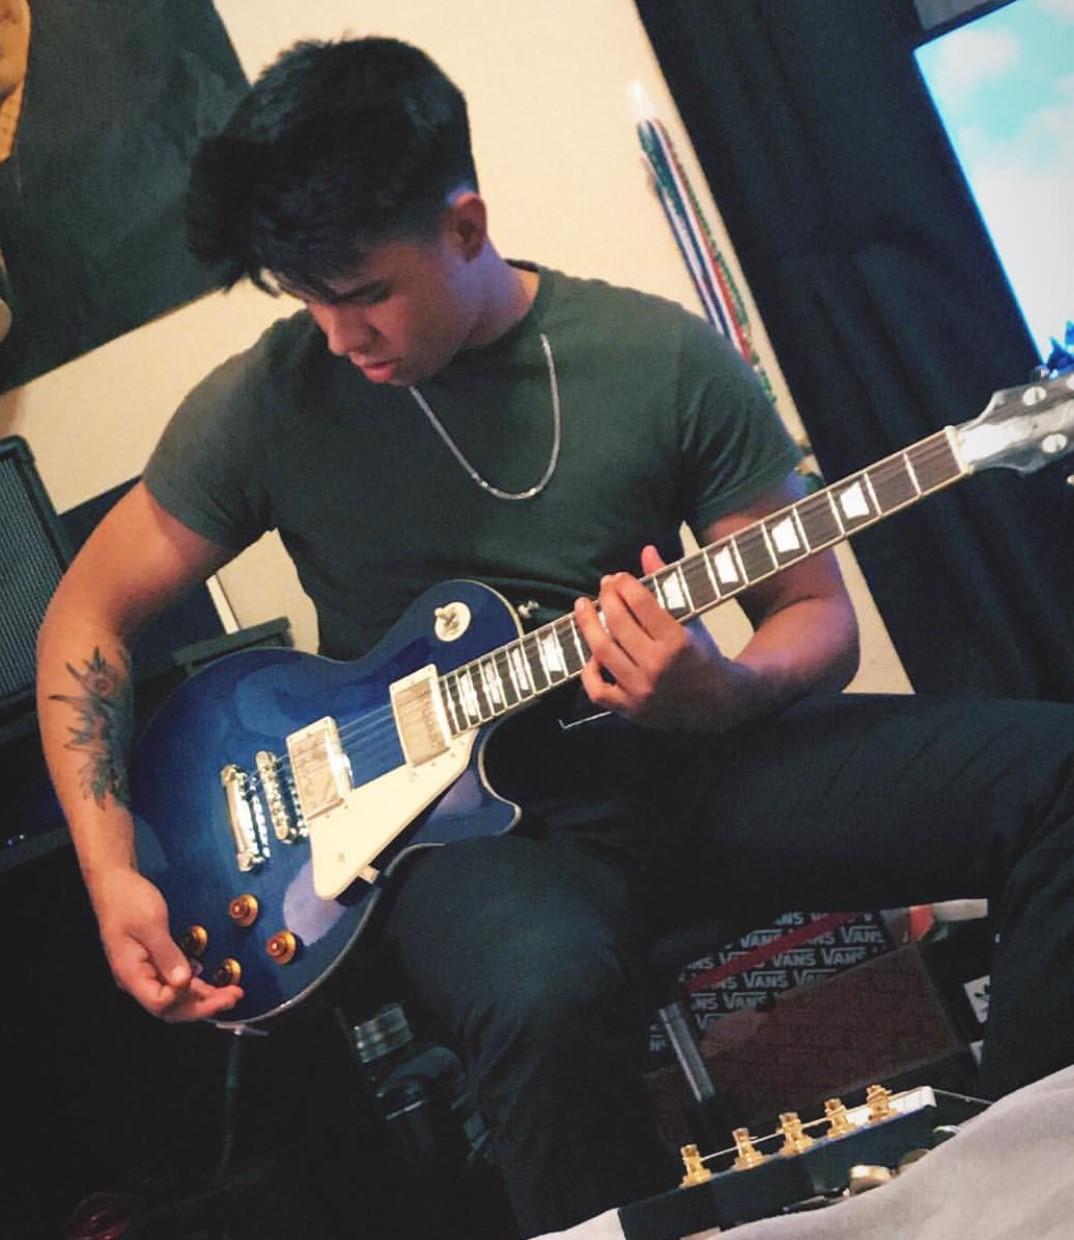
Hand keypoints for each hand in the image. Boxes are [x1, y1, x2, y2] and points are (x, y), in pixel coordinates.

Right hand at [89, 868, 242, 1021]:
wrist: (115, 883)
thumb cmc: (127, 899)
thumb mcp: (151, 924)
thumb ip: (168, 954)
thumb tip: (185, 981)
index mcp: (130, 973)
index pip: (159, 1003)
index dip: (183, 998)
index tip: (203, 982)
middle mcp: (137, 978)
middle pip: (170, 1007)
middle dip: (203, 1006)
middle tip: (232, 998)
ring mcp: (145, 971)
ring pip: (175, 997)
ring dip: (203, 998)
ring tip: (229, 994)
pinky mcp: (154, 962)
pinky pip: (175, 982)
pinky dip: (195, 985)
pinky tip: (211, 984)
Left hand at [573, 544, 758, 730]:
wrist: (719, 704)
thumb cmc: (703, 655)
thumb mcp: (692, 618)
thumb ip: (667, 584)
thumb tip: (647, 550)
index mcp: (677, 642)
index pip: (641, 604)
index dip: (624, 585)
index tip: (618, 577)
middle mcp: (657, 667)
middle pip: (618, 624)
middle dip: (606, 599)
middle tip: (603, 586)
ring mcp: (641, 690)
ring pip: (602, 652)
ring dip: (588, 625)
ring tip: (582, 607)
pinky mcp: (630, 709)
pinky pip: (597, 690)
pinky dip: (588, 672)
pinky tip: (591, 654)